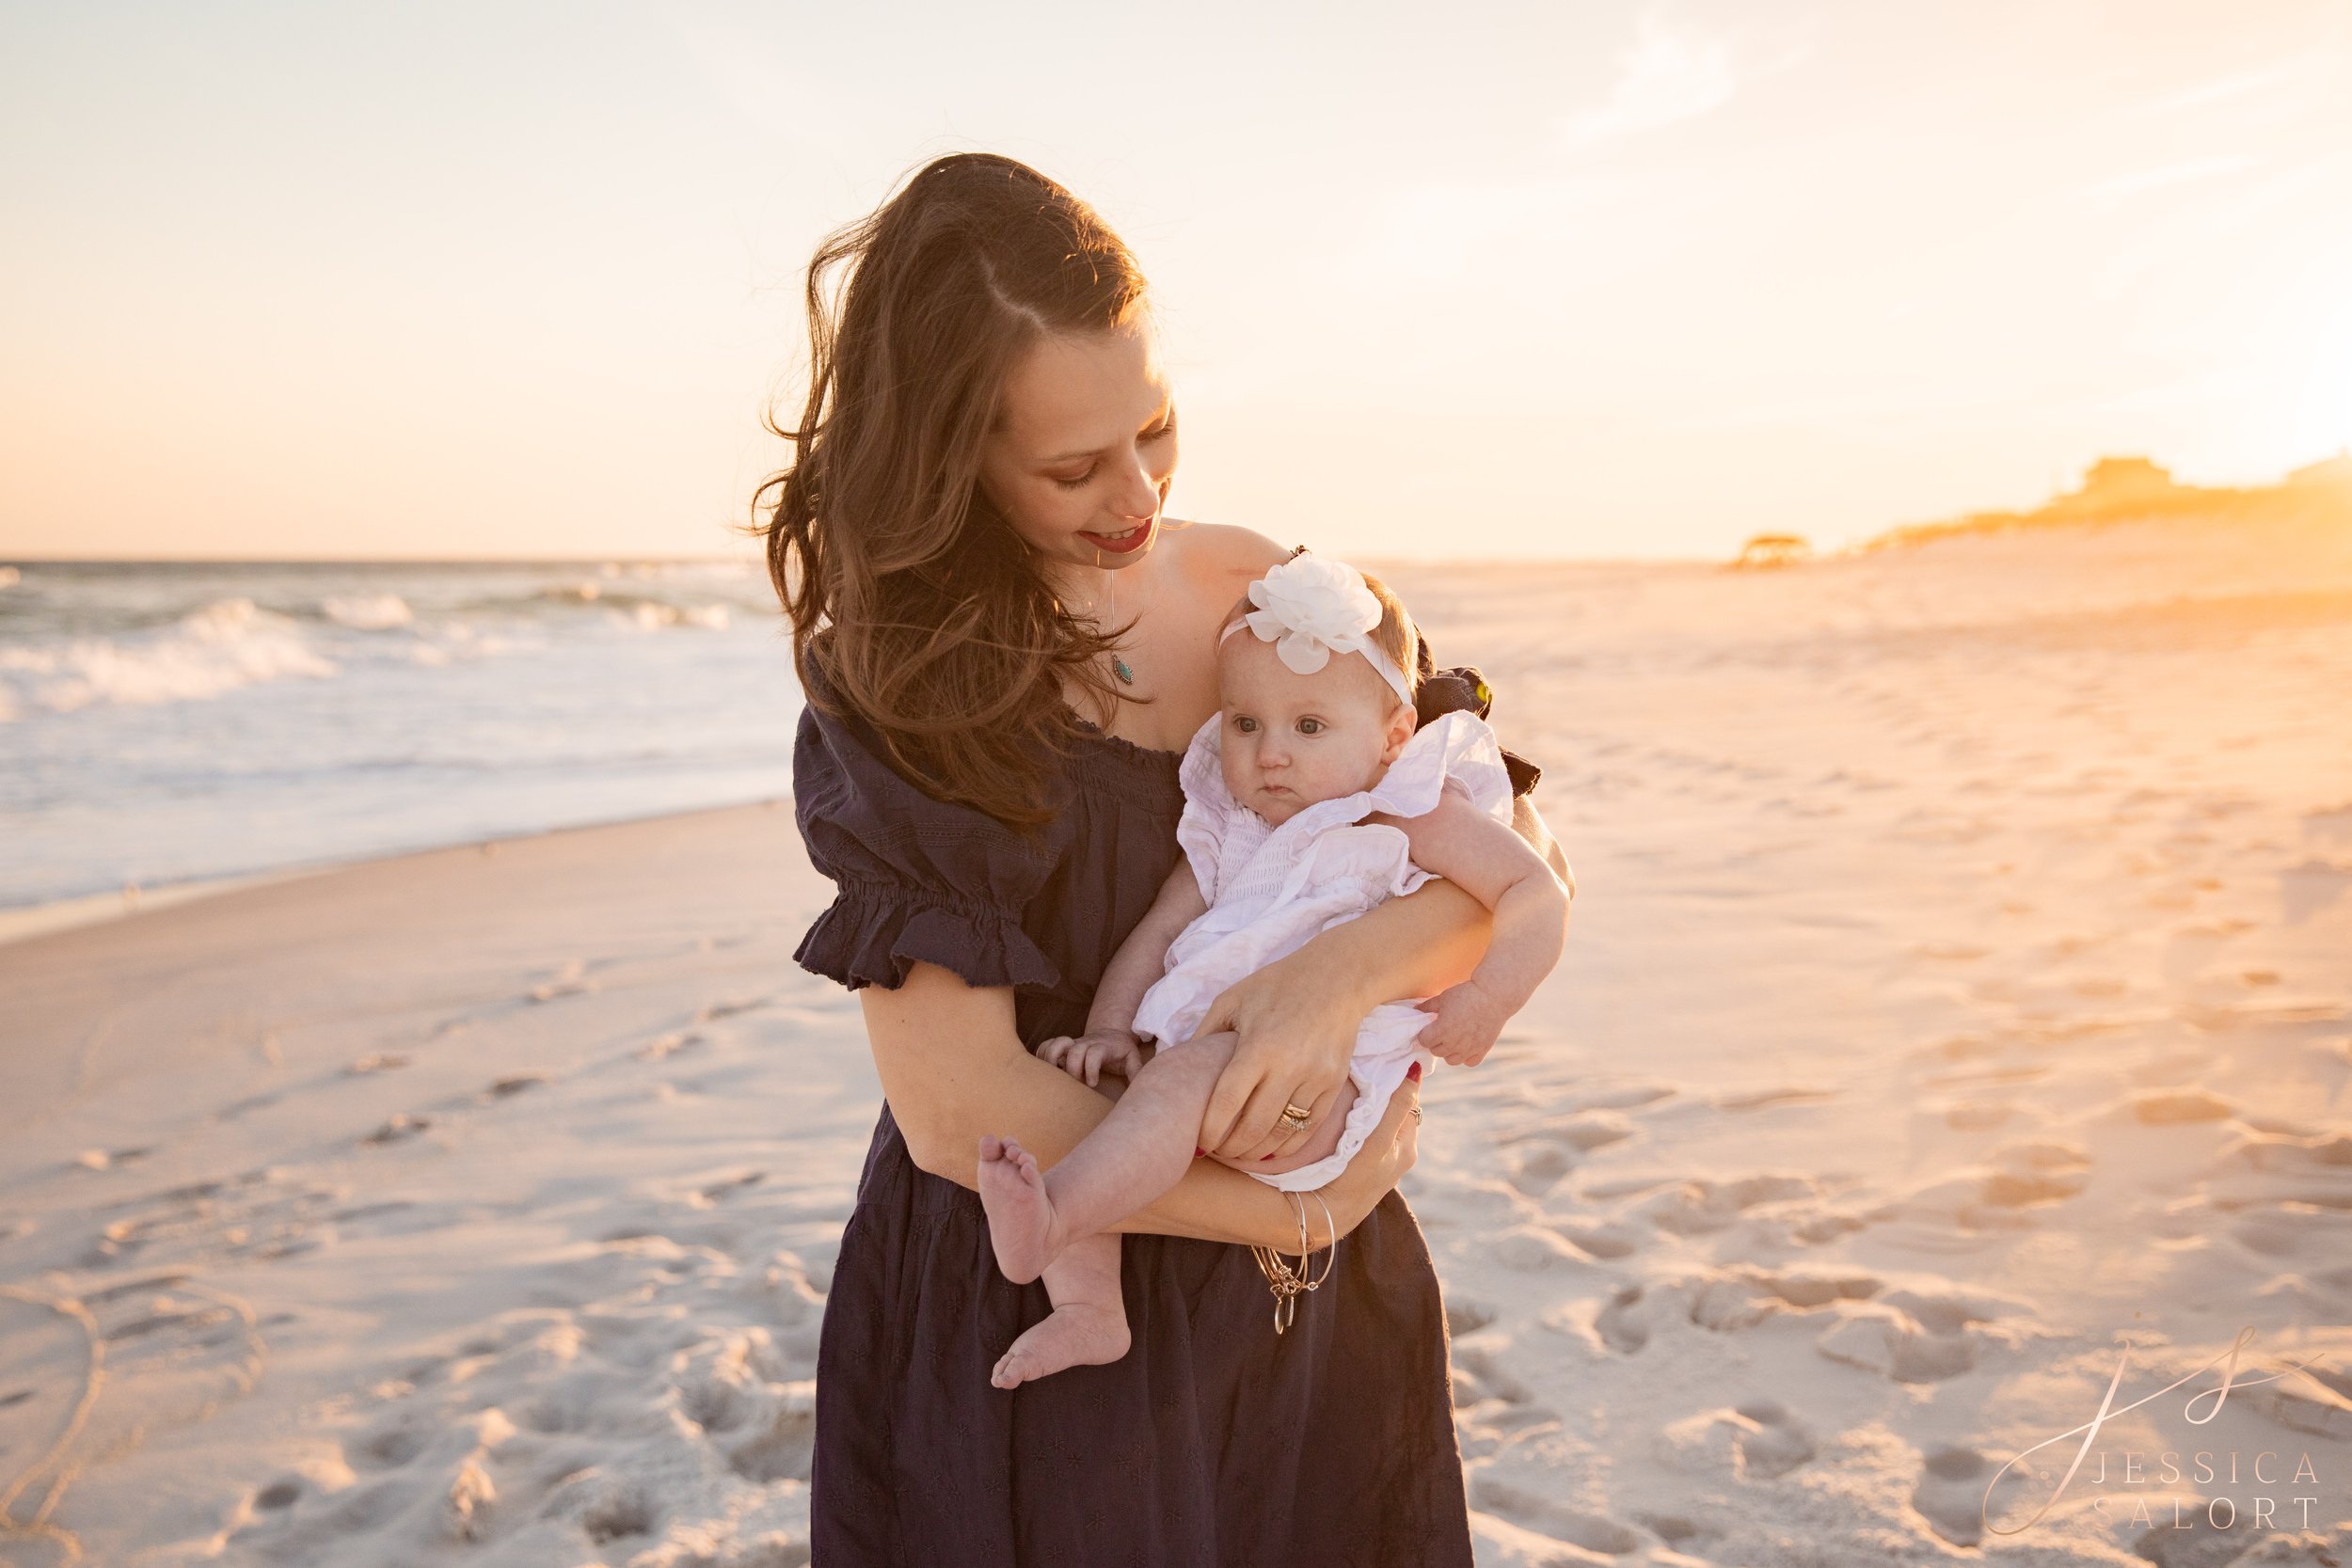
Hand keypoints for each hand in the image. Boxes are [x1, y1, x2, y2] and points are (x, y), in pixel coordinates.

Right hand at [1037, 1028, 1147, 1086]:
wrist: (1112, 1035)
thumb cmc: (1122, 1052)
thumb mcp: (1133, 1060)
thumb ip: (1136, 1072)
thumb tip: (1141, 1091)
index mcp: (1104, 1046)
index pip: (1094, 1052)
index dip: (1091, 1068)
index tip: (1093, 1084)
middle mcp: (1086, 1043)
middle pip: (1074, 1050)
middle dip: (1073, 1068)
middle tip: (1078, 1083)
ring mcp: (1072, 1043)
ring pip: (1056, 1044)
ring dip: (1052, 1059)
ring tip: (1056, 1077)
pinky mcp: (1062, 1047)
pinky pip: (1046, 1046)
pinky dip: (1042, 1056)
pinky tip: (1047, 1071)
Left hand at [1193, 955, 1361, 1164]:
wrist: (1336, 978)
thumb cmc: (1276, 985)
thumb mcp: (1231, 1000)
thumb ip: (1205, 1035)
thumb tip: (1180, 1069)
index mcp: (1258, 1046)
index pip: (1228, 1101)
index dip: (1211, 1129)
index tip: (1199, 1143)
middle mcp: (1289, 1066)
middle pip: (1255, 1126)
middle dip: (1231, 1148)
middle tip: (1217, 1153)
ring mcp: (1315, 1078)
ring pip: (1283, 1133)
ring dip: (1258, 1151)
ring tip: (1239, 1155)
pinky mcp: (1334, 1084)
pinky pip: (1309, 1128)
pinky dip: (1288, 1146)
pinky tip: (1270, 1150)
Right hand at [1305, 1068, 1422, 1244]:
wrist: (1322, 1216)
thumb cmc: (1353, 1178)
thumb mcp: (1379, 1139)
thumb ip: (1397, 1105)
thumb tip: (1416, 1068)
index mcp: (1408, 1147)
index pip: (1408, 1102)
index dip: (1396, 1082)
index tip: (1379, 1062)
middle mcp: (1397, 1155)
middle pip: (1391, 1110)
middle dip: (1379, 1093)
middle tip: (1360, 1073)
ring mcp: (1377, 1161)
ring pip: (1375, 1121)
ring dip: (1366, 1106)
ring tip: (1348, 1090)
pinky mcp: (1358, 1166)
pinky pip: (1362, 1133)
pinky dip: (1355, 1121)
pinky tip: (1340, 1115)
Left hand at [1413, 979, 1506, 1066]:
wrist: (1494, 995)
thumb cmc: (1467, 994)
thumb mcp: (1443, 997)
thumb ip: (1427, 1007)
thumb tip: (1415, 1011)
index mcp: (1442, 1029)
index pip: (1424, 1041)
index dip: (1424, 1033)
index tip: (1429, 1027)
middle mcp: (1454, 1042)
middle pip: (1436, 1051)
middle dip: (1435, 1042)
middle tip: (1441, 1031)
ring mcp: (1469, 1048)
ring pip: (1451, 1060)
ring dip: (1449, 1052)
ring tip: (1453, 1040)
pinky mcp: (1482, 1050)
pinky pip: (1469, 1062)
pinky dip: (1466, 1057)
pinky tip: (1466, 1046)